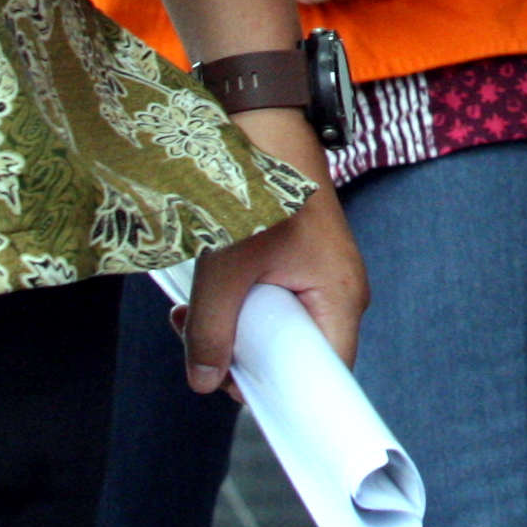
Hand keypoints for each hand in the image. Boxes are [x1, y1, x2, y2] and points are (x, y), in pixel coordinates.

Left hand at [178, 109, 364, 385]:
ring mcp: (320, 279)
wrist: (268, 127)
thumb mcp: (226, 269)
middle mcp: (337, 294)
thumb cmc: (259, 192)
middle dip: (241, 360)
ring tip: (188, 317)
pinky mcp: (301, 264)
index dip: (286, 396)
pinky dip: (238, 307)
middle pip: (296, 357)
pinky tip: (203, 297)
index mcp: (338, 298)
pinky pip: (273, 305)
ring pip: (278, 331)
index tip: (237, 398)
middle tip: (196, 349)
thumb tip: (204, 382)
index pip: (326, 375)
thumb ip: (211, 332)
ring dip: (231, 332)